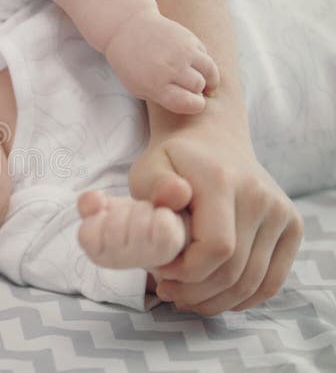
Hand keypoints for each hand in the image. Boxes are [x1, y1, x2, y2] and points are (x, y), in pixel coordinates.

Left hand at [105, 10, 219, 114]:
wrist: (126, 28)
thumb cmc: (130, 64)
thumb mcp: (138, 88)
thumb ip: (163, 97)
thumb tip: (192, 101)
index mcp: (156, 85)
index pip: (188, 103)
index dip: (195, 106)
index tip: (194, 103)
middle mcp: (171, 68)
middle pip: (198, 86)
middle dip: (197, 91)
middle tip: (191, 89)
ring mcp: (182, 51)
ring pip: (210, 71)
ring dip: (208, 78)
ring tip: (204, 81)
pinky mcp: (189, 37)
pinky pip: (205, 55)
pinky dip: (203, 63)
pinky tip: (195, 66)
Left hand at [128, 122, 302, 315]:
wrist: (211, 140)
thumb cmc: (172, 161)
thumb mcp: (149, 167)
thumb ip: (154, 186)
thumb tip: (174, 196)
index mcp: (223, 181)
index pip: (215, 248)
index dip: (184, 272)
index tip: (158, 269)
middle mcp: (260, 197)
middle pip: (234, 272)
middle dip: (194, 292)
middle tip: (166, 289)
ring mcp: (281, 212)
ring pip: (252, 283)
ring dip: (214, 301)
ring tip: (183, 296)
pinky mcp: (292, 226)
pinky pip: (271, 281)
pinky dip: (241, 298)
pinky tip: (212, 296)